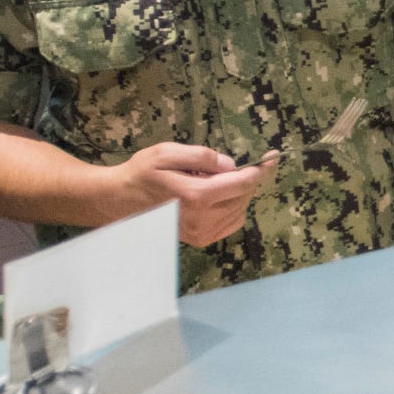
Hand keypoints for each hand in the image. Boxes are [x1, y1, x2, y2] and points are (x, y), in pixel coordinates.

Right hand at [114, 142, 276, 246]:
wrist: (120, 201)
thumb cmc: (141, 173)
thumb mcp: (167, 153)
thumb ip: (202, 156)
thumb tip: (230, 165)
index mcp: (196, 196)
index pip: (242, 182)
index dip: (260, 169)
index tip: (273, 158)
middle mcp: (203, 219)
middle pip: (244, 195)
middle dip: (243, 178)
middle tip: (225, 167)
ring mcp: (202, 233)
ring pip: (240, 209)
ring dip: (236, 193)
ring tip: (210, 182)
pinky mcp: (201, 240)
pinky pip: (232, 222)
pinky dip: (232, 207)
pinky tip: (216, 197)